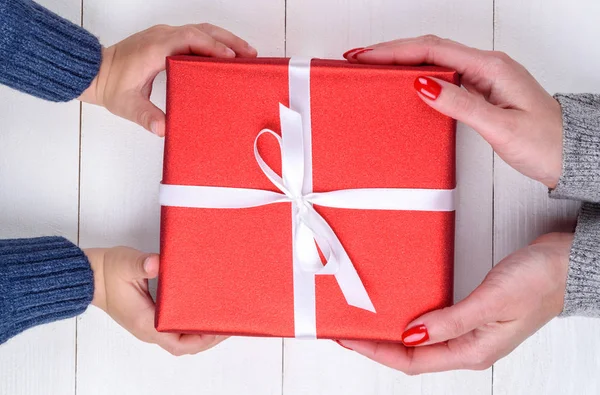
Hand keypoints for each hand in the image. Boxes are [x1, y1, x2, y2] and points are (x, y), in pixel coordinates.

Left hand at [79, 24, 256, 135]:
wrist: (96, 72)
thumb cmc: (112, 86)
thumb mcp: (127, 105)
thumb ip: (145, 116)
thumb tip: (162, 128)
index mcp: (155, 48)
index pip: (190, 39)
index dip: (212, 46)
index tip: (231, 57)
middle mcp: (162, 37)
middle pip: (202, 30)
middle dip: (228, 41)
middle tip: (249, 54)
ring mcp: (165, 36)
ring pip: (201, 30)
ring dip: (224, 39)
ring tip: (245, 53)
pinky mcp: (167, 40)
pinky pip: (195, 35)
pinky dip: (214, 41)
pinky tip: (225, 53)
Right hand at [86, 247, 226, 355]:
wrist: (90, 276)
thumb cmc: (107, 271)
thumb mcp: (126, 263)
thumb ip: (142, 264)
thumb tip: (156, 263)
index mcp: (146, 323)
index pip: (179, 343)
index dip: (202, 339)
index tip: (220, 328)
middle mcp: (149, 329)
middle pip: (184, 345)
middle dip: (208, 338)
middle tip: (229, 323)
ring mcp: (149, 325)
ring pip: (180, 339)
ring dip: (200, 333)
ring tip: (221, 319)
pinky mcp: (150, 318)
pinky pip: (175, 329)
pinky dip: (191, 325)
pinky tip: (202, 312)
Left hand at [339, 232, 572, 373]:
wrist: (568, 264)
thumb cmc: (540, 282)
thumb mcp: (491, 301)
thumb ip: (450, 321)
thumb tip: (412, 336)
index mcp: (472, 351)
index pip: (412, 361)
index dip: (377, 352)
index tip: (350, 340)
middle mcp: (468, 346)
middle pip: (412, 355)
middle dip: (378, 345)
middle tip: (349, 331)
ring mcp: (470, 332)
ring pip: (420, 340)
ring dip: (392, 333)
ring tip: (366, 321)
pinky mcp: (472, 316)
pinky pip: (432, 323)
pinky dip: (411, 318)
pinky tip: (400, 309)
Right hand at [344, 36, 562, 188]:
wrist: (570, 154)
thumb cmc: (545, 141)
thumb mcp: (500, 125)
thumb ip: (461, 104)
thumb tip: (423, 85)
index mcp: (490, 67)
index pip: (433, 50)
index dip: (395, 51)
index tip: (367, 56)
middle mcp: (486, 66)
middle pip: (430, 49)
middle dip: (392, 51)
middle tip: (360, 59)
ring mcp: (484, 77)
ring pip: (435, 60)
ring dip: (403, 61)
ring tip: (374, 67)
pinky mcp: (482, 90)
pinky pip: (444, 75)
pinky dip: (419, 75)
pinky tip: (406, 83)